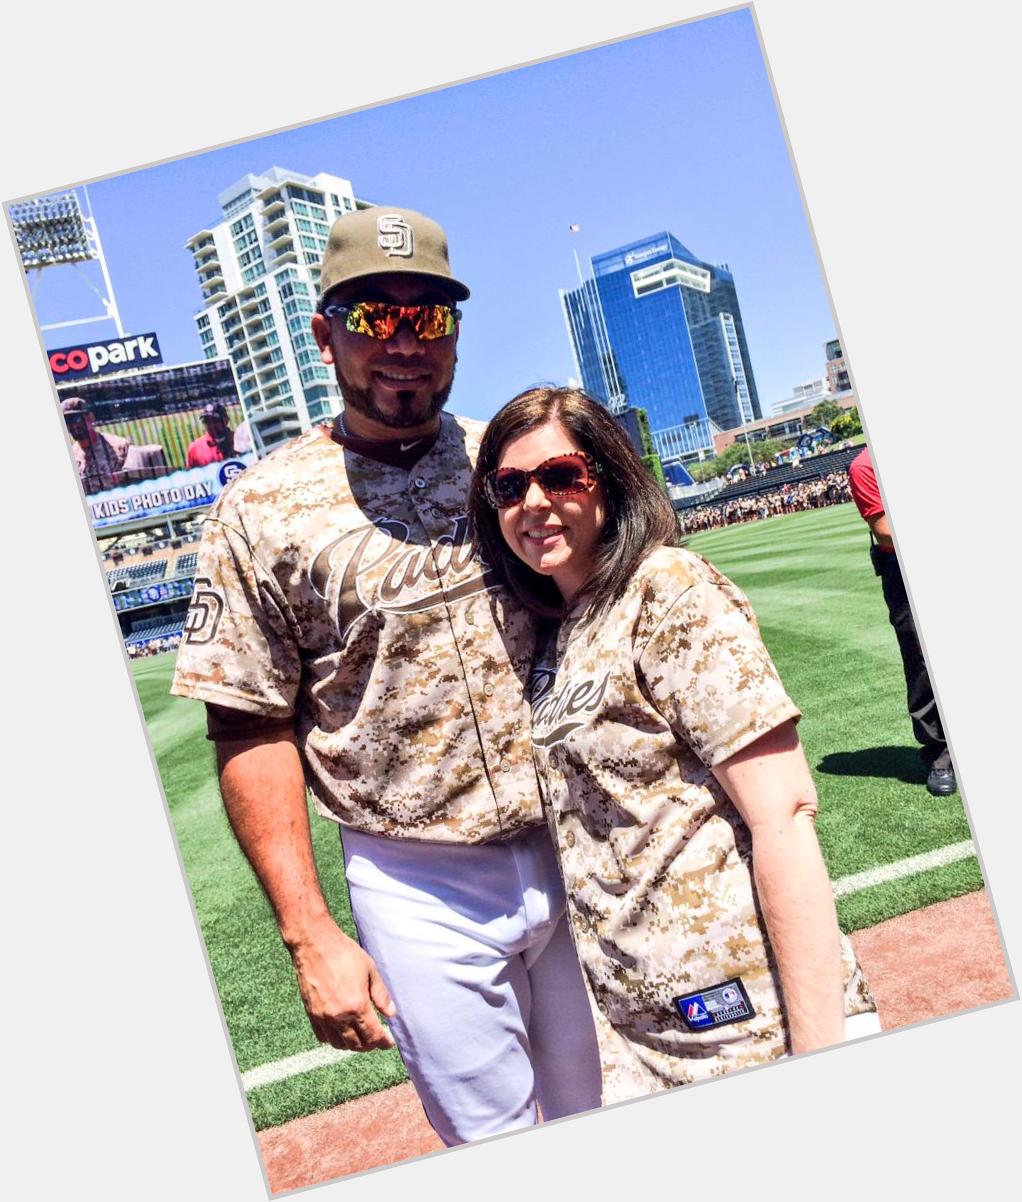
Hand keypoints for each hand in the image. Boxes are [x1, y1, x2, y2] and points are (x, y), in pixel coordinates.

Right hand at [287, 917, 397, 1051]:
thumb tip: (391, 1013)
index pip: (373, 1035)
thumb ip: (381, 995)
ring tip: (361, 1037)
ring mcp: (323, 1017)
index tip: (389, 1042)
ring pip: (339, 1044)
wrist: (315, 944)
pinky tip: (341, 1032)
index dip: (383, 1042)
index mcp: (357, 1006)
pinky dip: (334, 1039)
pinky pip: (323, 1037)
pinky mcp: (311, 1014)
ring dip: (352, 1045)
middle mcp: (339, 1016)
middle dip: (370, 1045)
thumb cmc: (344, 953)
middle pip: (357, 1044)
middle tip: (377, 1040)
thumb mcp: (370, 970)